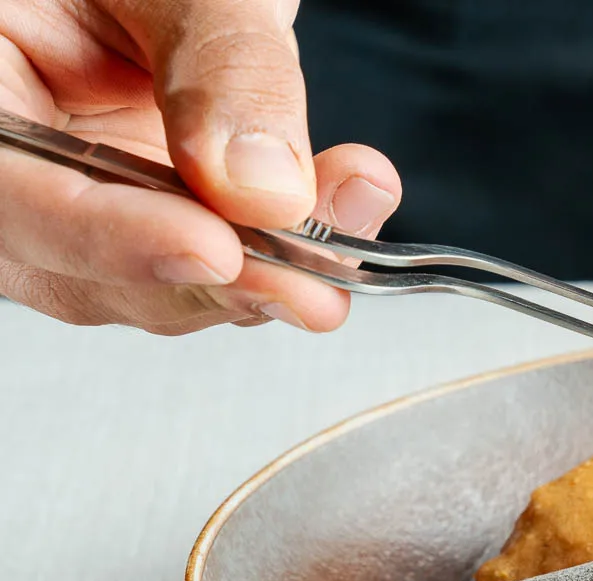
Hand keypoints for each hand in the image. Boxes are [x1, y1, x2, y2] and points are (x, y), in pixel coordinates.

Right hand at [0, 0, 401, 333]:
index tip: (211, 250)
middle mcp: (15, 160)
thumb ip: (221, 69)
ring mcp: (79, 199)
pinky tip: (347, 209)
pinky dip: (287, 253)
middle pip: (80, 272)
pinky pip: (214, 270)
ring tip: (350, 214)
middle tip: (311, 283)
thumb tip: (262, 186)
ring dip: (265, 275)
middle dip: (211, 284)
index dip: (111, 240)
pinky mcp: (150, 220)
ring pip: (155, 289)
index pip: (12, 198)